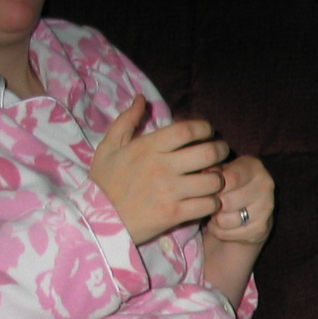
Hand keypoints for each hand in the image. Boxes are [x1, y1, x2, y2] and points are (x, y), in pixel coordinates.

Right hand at [89, 96, 228, 245]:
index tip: (208, 132)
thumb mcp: (108, 147)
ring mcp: (171, 191)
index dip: (204, 128)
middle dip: (221, 151)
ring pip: (213, 181)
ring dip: (219, 179)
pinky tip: (208, 201)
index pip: (187, 130)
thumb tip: (141, 98)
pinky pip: (208, 205)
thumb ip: (126, 121)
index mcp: (148, 147)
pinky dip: (213, 203)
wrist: (96, 220)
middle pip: (208, 153)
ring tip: (214, 180)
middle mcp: (163, 166)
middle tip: (221, 153)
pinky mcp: (175, 214)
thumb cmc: (104, 182)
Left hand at [204, 156, 274, 246]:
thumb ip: (210, 171)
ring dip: (216, 219)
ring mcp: (266, 209)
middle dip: (213, 205)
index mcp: (254, 167)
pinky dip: (219, 232)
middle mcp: (265, 185)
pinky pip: (227, 233)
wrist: (247, 210)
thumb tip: (204, 178)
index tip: (206, 189)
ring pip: (224, 220)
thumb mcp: (218, 172)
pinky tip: (223, 225)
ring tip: (218, 214)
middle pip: (225, 201)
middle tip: (213, 203)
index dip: (211, 187)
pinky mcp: (262, 229)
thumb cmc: (227, 186)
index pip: (227, 179)